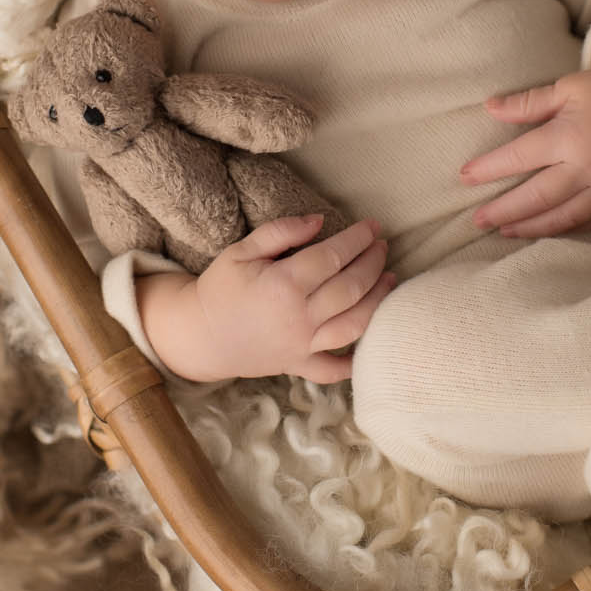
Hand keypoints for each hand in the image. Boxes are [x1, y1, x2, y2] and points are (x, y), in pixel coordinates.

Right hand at [191, 215, 397, 382]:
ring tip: (390, 279)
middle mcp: (298, 317)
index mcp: (283, 285)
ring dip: (378, 301)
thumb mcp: (241, 250)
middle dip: (373, 262)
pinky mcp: (299, 365)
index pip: (333, 257)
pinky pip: (334, 369)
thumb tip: (319, 221)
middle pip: (351, 287)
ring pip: (354, 325)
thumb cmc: (220, 288)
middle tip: (382, 246)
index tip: (372, 226)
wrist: (200, 335)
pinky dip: (356, 361)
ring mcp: (301, 345)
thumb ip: (280, 231)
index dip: (358, 239)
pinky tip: (374, 339)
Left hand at [459, 61, 590, 237]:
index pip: (519, 157)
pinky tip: (545, 231)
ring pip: (562, 217)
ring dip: (530, 228)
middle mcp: (587, 167)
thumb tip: (489, 107)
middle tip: (476, 220)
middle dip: (503, 210)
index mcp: (570, 136)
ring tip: (504, 232)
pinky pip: (590, 222)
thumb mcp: (568, 87)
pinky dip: (566, 230)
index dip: (489, 169)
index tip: (464, 176)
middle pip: (536, 197)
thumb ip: (528, 102)